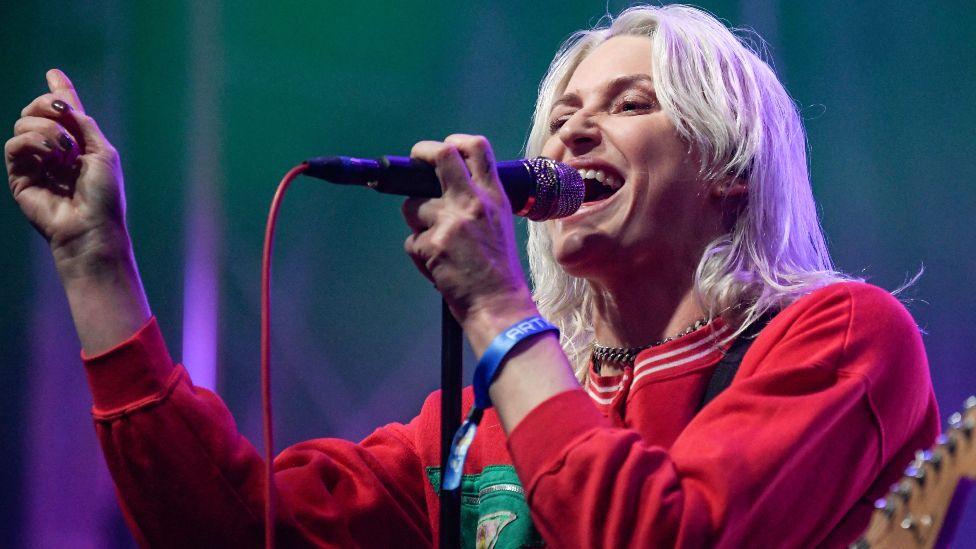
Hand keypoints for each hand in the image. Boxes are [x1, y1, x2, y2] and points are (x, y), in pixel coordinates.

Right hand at [6, 70, 148, 354]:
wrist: (90, 227)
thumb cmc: (104, 195)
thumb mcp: (102, 152)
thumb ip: (83, 124)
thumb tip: (66, 101)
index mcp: (79, 145)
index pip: (64, 113)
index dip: (59, 91)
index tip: (53, 72)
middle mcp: (55, 151)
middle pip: (37, 110)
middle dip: (49, 105)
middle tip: (65, 119)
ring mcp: (36, 163)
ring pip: (24, 123)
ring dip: (48, 131)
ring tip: (66, 153)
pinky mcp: (19, 176)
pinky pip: (15, 144)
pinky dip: (33, 142)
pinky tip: (50, 157)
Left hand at [402, 135, 537, 351]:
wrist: (498, 305)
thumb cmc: (498, 271)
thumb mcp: (499, 225)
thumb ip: (477, 204)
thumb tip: (444, 189)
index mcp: (494, 197)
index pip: (478, 148)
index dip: (454, 141)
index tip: (443, 148)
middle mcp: (473, 202)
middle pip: (440, 156)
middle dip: (420, 154)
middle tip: (412, 163)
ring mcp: (450, 221)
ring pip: (413, 206)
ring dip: (417, 223)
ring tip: (437, 245)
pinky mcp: (432, 243)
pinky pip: (411, 241)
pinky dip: (419, 255)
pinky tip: (438, 267)